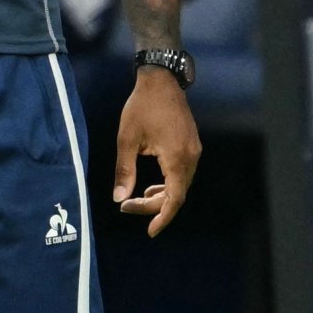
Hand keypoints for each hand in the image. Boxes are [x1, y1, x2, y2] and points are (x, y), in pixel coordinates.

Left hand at [114, 67, 200, 235]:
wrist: (161, 80)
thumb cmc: (141, 106)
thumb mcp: (127, 139)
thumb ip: (124, 170)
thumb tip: (118, 199)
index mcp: (176, 157)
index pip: (174, 198)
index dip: (162, 217)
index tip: (150, 232)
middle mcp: (191, 157)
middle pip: (177, 194)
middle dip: (154, 206)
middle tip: (128, 207)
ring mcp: (194, 151)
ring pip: (181, 185)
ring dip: (162, 196)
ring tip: (138, 199)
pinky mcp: (192, 146)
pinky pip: (182, 173)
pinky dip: (168, 183)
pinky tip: (151, 186)